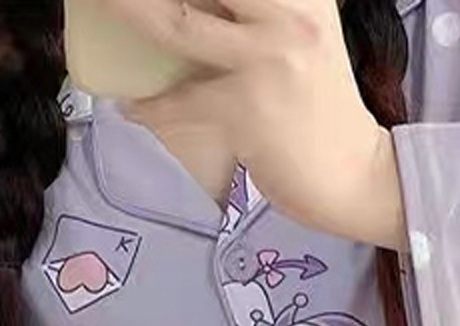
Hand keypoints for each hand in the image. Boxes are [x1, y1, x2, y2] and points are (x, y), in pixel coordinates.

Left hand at [105, 0, 407, 249]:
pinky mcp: (246, 107)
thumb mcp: (300, 35)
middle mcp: (288, 10)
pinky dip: (150, 107)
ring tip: (103, 8)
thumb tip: (187, 9)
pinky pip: (178, 100)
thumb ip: (259, 12)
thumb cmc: (320, 109)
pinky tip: (135, 107)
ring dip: (127, 12)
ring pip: (176, 23)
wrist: (355, 175)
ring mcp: (267, 57)